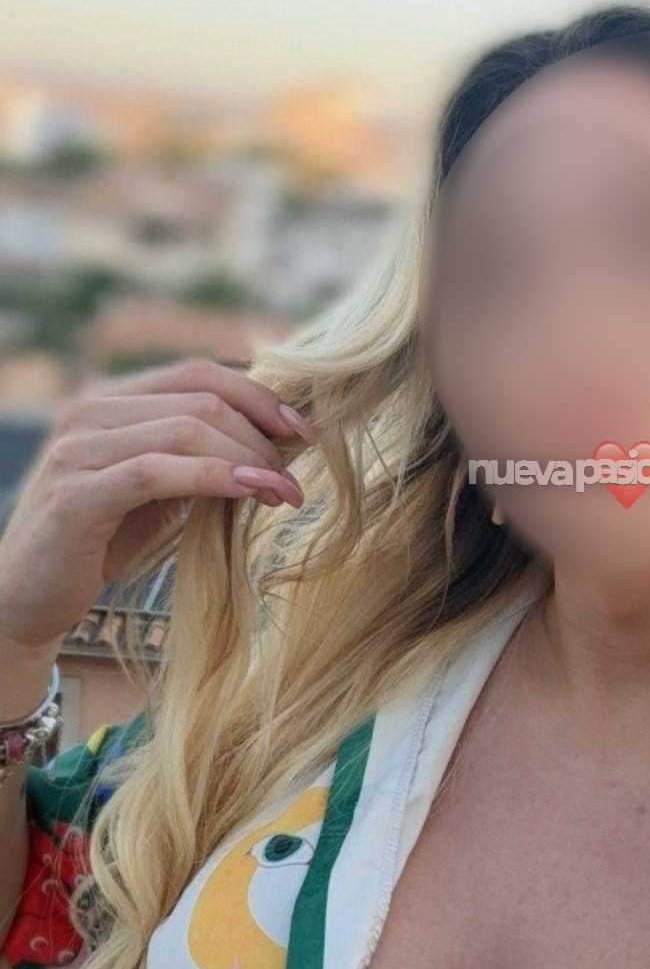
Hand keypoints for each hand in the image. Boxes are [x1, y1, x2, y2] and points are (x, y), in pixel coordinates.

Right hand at [0, 356, 314, 657]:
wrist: (25, 597)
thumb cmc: (99, 542)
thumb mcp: (156, 489)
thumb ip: (197, 455)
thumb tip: (275, 440)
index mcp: (108, 398)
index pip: (199, 371)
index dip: (259, 395)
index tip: (303, 430)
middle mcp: (87, 409)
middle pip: (200, 396)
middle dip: (262, 434)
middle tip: (295, 476)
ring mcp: (77, 448)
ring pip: (185, 428)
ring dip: (248, 458)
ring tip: (282, 492)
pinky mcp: (75, 493)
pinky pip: (156, 471)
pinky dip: (212, 476)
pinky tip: (247, 492)